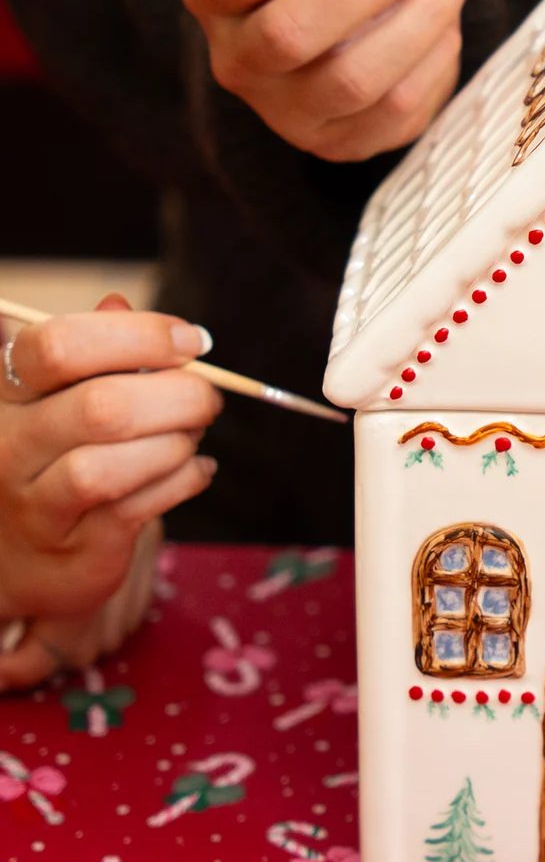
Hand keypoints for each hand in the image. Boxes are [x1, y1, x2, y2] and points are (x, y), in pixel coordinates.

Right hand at [0, 295, 220, 689]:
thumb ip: (96, 353)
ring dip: (177, 442)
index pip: (57, 345)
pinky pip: (138, 505)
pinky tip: (197, 470)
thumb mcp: (67, 398)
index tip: (192, 341)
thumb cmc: (60, 460)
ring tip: (193, 437)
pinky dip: (184, 480)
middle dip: (179, 394)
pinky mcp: (75, 545)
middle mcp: (9, 443)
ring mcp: (34, 500)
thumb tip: (120, 303)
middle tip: (207, 398)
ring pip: (112, 463)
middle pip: (101, 404)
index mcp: (8, 392)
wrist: (29, 558)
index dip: (139, 334)